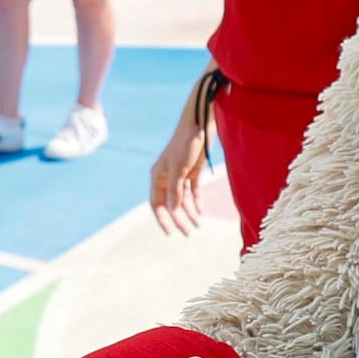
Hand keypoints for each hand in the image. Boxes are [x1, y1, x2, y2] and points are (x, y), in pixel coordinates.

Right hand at [149, 109, 211, 235]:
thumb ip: (176, 191)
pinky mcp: (193, 171)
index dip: (163, 219)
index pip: (157, 203)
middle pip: (172, 204)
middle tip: (188, 233)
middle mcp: (168, 177)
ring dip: (190, 212)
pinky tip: (201, 211)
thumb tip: (173, 211)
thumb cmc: (185, 144)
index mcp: (158, 176)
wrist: (200, 124)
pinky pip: (193, 191)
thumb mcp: (180, 169)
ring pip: (183, 199)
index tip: (170, 233)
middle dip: (179, 219)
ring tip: (198, 225)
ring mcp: (180, 174)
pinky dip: (196, 201)